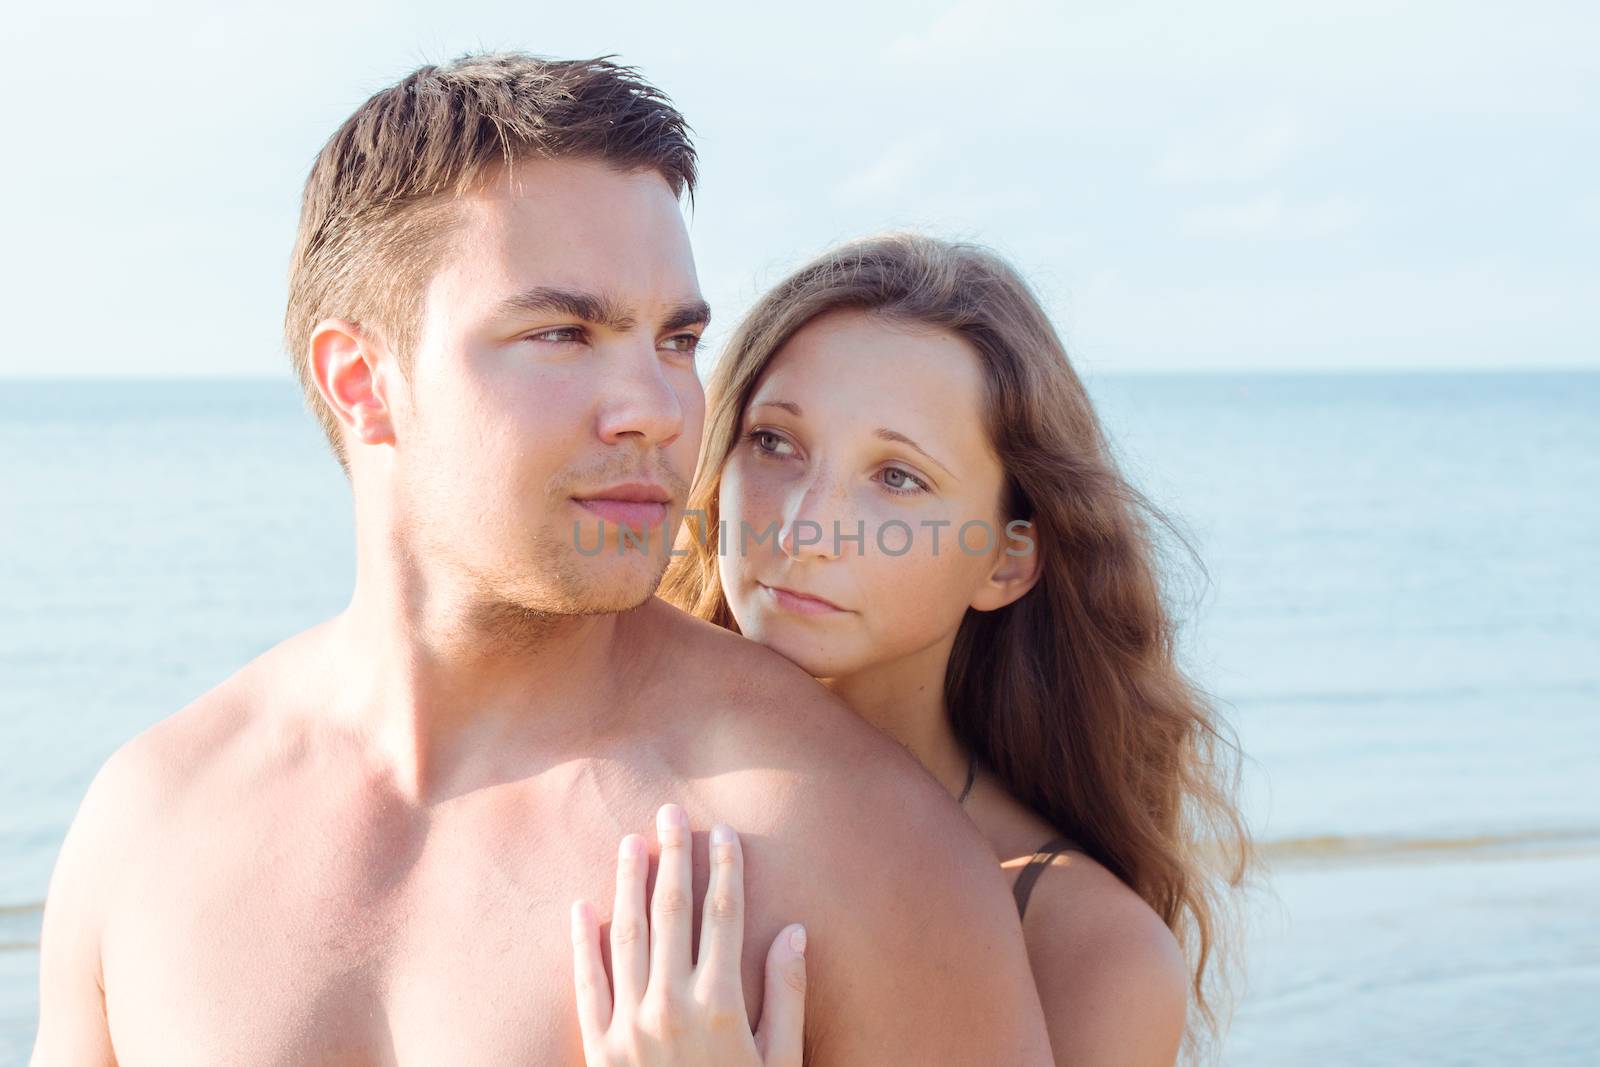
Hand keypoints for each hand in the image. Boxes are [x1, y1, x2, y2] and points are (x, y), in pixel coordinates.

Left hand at [570, 803, 806, 1065]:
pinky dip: (582, 943)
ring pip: (626, 936)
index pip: (723, 917)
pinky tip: (582, 907)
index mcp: (721, 1004)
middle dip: (672, 858)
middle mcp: (671, 1005)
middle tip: (670, 813)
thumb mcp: (782, 1062)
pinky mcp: (597, 1048)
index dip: (724, 870)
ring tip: (629, 843)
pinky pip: (586, 984)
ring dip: (627, 884)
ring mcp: (628, 1025)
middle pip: (672, 913)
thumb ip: (787, 994)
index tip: (723, 833)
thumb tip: (794, 930)